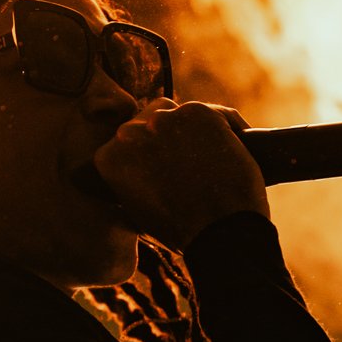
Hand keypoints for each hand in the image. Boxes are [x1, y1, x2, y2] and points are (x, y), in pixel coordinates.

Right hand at [90, 99, 269, 250]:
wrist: (220, 230)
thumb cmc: (182, 230)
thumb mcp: (139, 212)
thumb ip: (130, 184)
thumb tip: (133, 176)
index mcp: (109, 158)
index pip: (128, 141)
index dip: (152, 152)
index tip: (167, 165)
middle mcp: (129, 132)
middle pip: (152, 121)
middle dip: (171, 138)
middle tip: (192, 165)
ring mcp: (163, 119)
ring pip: (181, 115)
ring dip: (195, 131)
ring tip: (212, 161)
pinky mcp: (197, 111)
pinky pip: (215, 113)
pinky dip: (227, 128)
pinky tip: (232, 151)